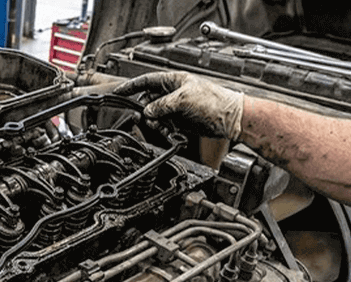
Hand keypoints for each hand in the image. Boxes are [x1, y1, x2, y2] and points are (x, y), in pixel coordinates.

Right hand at [113, 72, 244, 139]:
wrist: (231, 119)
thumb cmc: (215, 102)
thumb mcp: (183, 100)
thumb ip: (161, 105)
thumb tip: (147, 111)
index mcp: (173, 81)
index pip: (146, 81)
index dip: (131, 87)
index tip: (119, 92)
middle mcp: (172, 93)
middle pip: (148, 101)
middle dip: (146, 111)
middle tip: (148, 119)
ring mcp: (175, 107)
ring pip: (154, 115)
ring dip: (155, 123)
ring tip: (164, 127)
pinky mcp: (179, 120)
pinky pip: (162, 125)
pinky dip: (163, 129)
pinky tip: (170, 131)